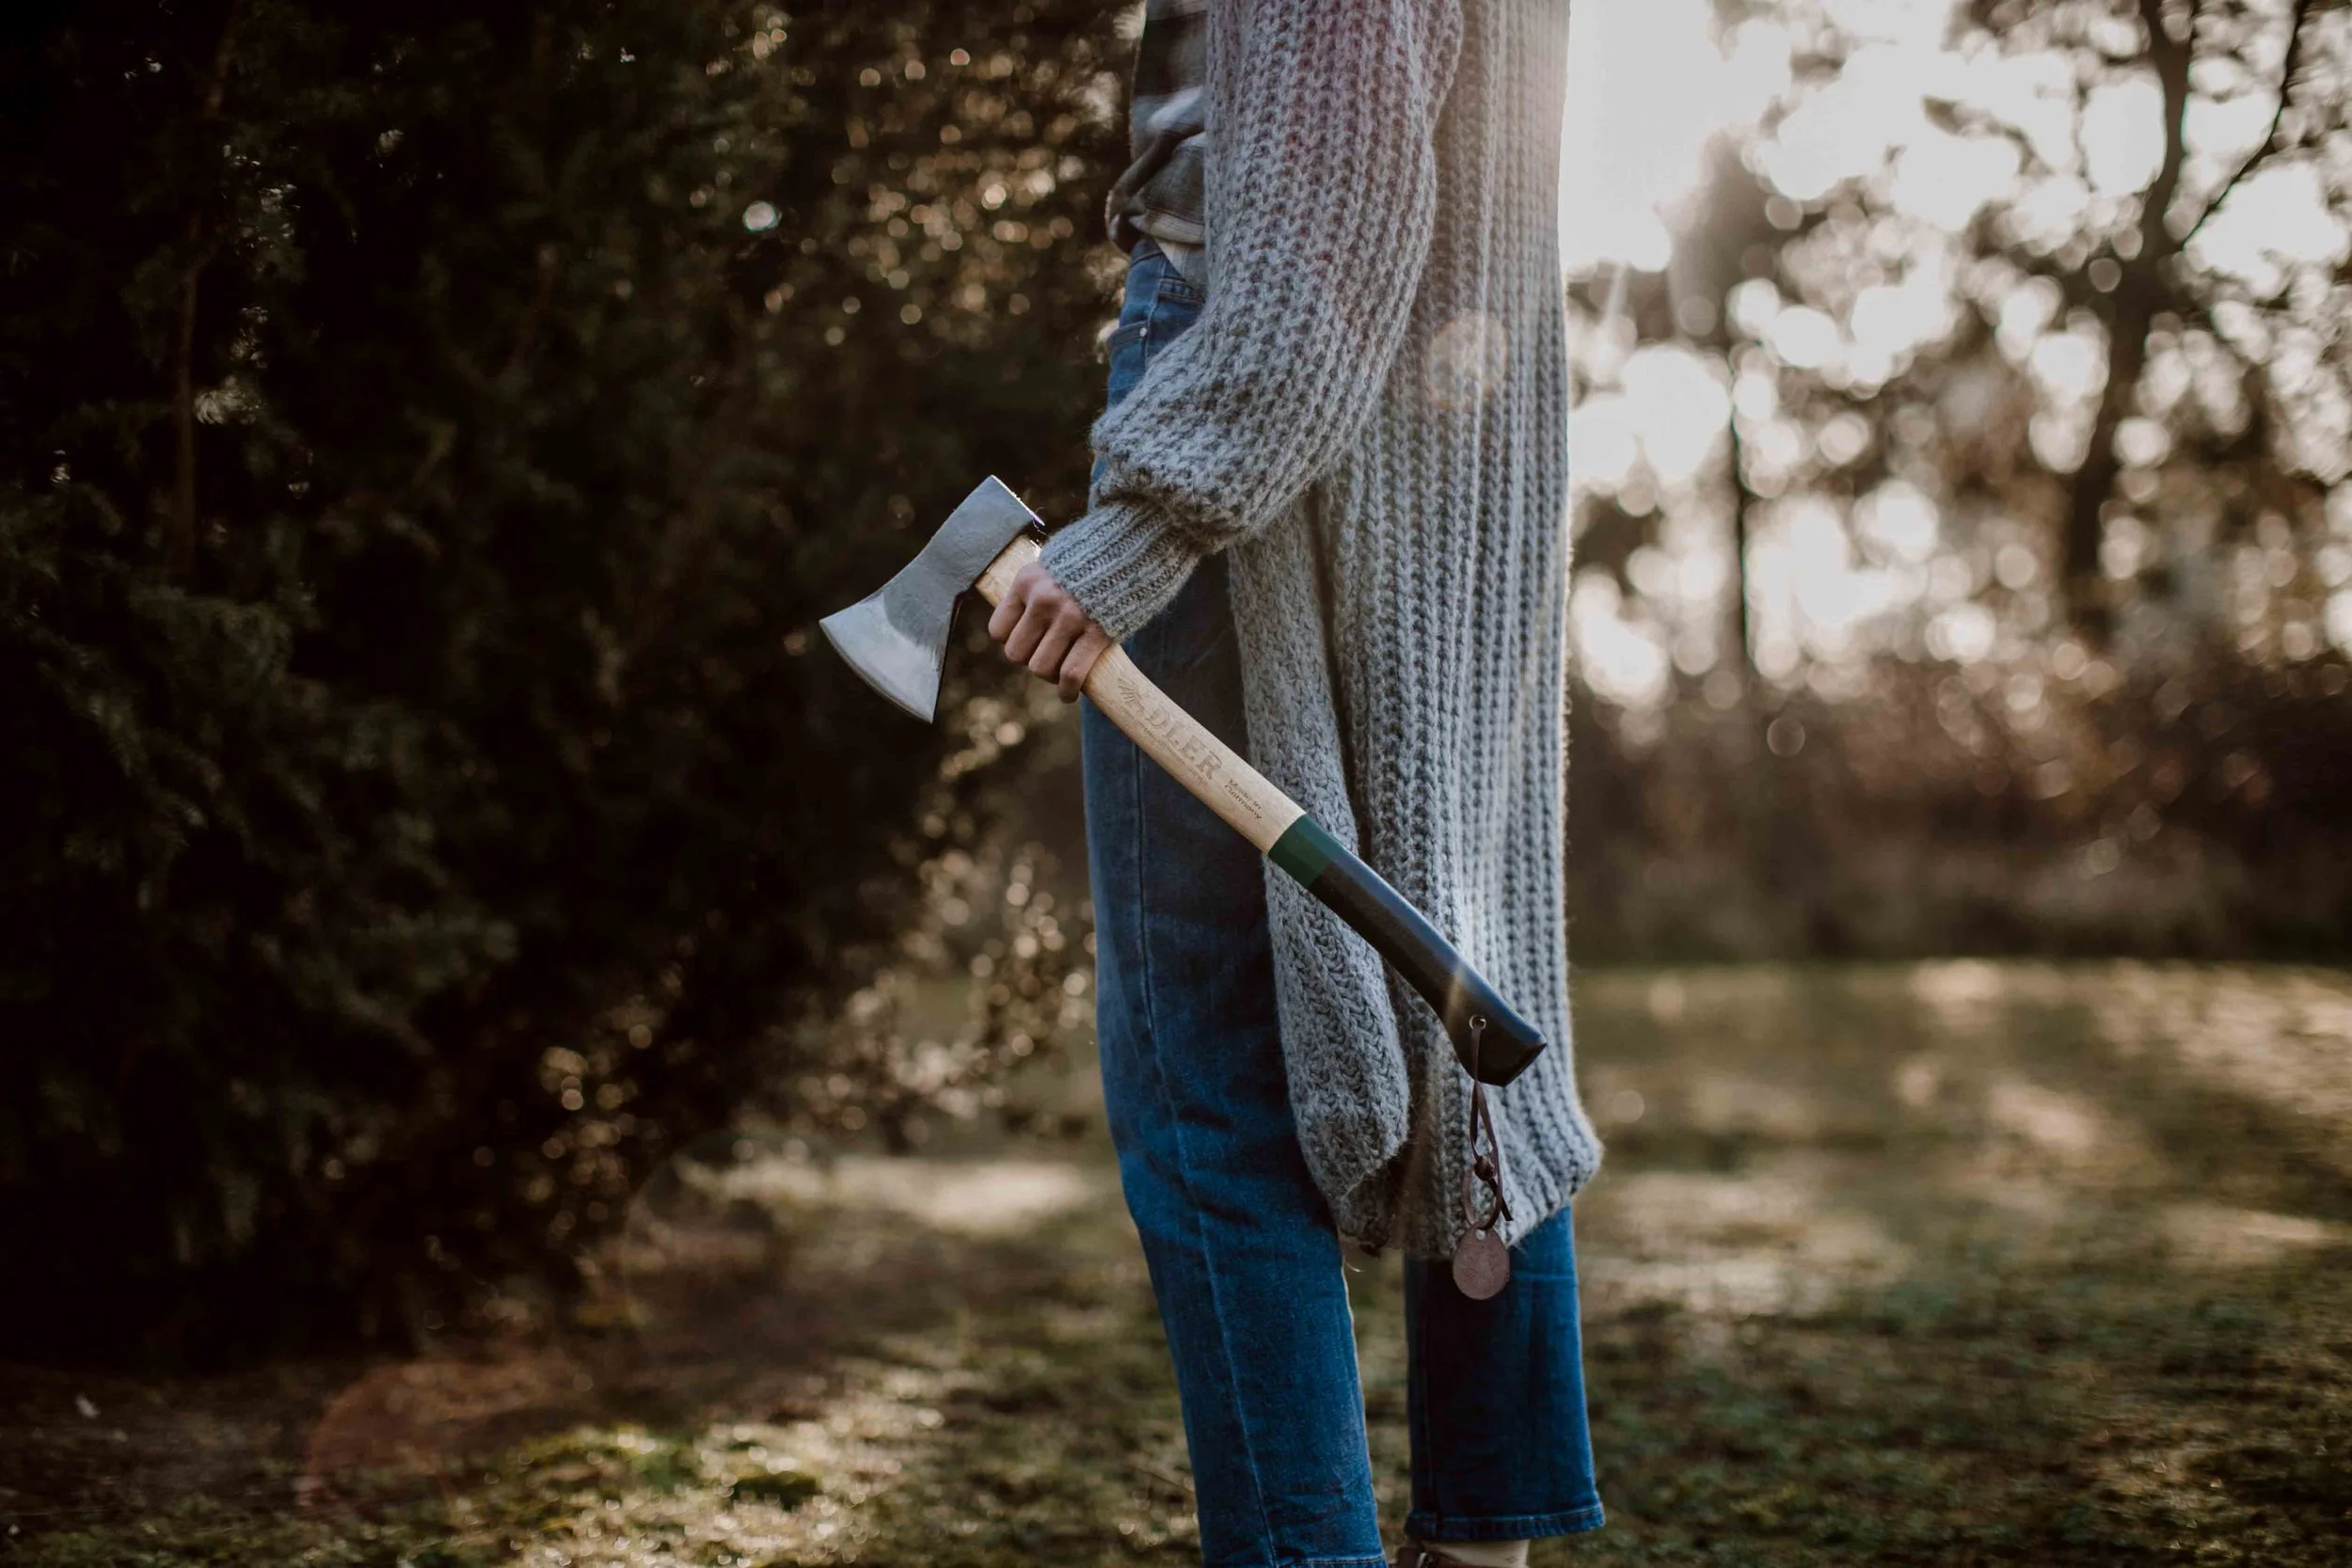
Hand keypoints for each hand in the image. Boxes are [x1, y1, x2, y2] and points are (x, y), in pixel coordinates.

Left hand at [986, 561, 1111, 702]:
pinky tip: (1070, 694)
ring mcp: (1070, 617)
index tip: (1029, 641)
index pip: (998, 631)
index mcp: (1027, 582)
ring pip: (1041, 668)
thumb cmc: (1091, 561)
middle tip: (1049, 656)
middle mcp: (1043, 599)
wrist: (1134, 550)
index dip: (1013, 642)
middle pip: (1017, 654)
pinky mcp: (1097, 632)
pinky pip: (1071, 674)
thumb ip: (1036, 589)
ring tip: (1061, 672)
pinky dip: (1068, 690)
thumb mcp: (1052, 565)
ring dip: (1050, 676)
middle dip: (1031, 660)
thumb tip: (1026, 623)